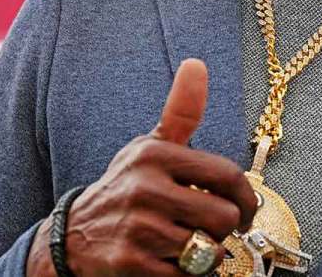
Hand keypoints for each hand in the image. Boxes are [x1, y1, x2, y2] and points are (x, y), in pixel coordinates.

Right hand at [27, 59, 257, 276]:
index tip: (244, 211)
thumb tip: (197, 65)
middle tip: (207, 229)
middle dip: (222, 230)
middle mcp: (145, 187)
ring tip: (183, 243)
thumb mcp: (150, 147)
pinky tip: (166, 261)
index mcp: (155, 155)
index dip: (247, 199)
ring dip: (202, 254)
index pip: (227, 176)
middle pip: (223, 217)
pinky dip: (184, 274)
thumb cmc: (126, 187)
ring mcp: (138, 227)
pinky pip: (186, 276)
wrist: (74, 235)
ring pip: (208, 250)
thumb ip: (181, 112)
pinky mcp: (131, 263)